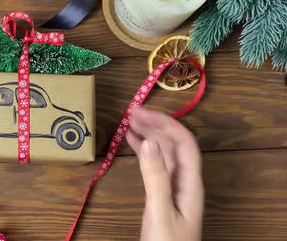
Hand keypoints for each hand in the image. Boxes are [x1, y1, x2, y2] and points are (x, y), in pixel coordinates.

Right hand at [126, 107, 203, 240]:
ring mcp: (174, 188)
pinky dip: (145, 151)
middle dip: (156, 124)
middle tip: (132, 112)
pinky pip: (156, 165)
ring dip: (151, 135)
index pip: (184, 143)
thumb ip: (155, 177)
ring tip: (131, 121)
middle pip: (175, 144)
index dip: (166, 123)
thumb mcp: (159, 211)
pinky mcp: (162, 195)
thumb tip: (151, 142)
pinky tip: (134, 143)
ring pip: (165, 153)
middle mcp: (184, 182)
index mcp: (190, 184)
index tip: (142, 112)